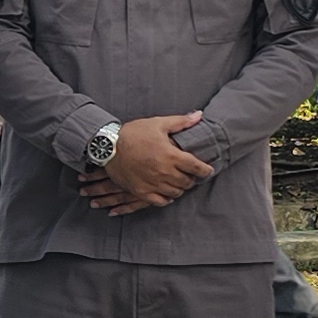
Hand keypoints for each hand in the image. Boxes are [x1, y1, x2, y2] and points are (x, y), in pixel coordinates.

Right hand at [80, 116, 213, 213]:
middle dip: (192, 179)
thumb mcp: (158, 123)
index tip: (208, 170)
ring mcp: (153, 183)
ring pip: (175, 192)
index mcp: (170, 155)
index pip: (196, 167)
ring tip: (179, 182)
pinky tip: (168, 194)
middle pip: (187, 182)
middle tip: (191, 174)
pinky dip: (166, 199)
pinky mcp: (141, 191)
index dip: (205, 170)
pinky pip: (160, 201)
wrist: (109, 146)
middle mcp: (164, 172)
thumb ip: (181, 122)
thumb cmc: (134, 133)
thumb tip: (199, 116)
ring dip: (180, 188)